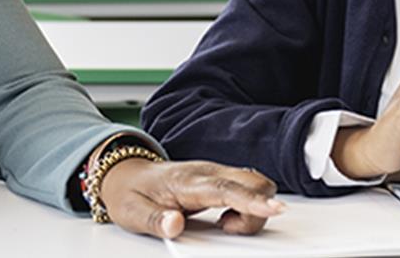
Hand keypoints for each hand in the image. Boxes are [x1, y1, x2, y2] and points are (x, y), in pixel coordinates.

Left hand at [97, 159, 285, 238]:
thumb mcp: (132, 213)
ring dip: (253, 209)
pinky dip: (248, 206)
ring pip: (255, 184)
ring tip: (223, 224)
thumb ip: (154, 220)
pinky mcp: (221, 179)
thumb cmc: (130, 192)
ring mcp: (216, 174)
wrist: (125, 173)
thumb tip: (174, 225)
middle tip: (226, 228)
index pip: (226, 188)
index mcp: (188, 181)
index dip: (252, 201)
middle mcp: (207, 172)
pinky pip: (248, 189)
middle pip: (253, 181)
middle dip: (257, 209)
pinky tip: (227, 218)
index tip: (274, 209)